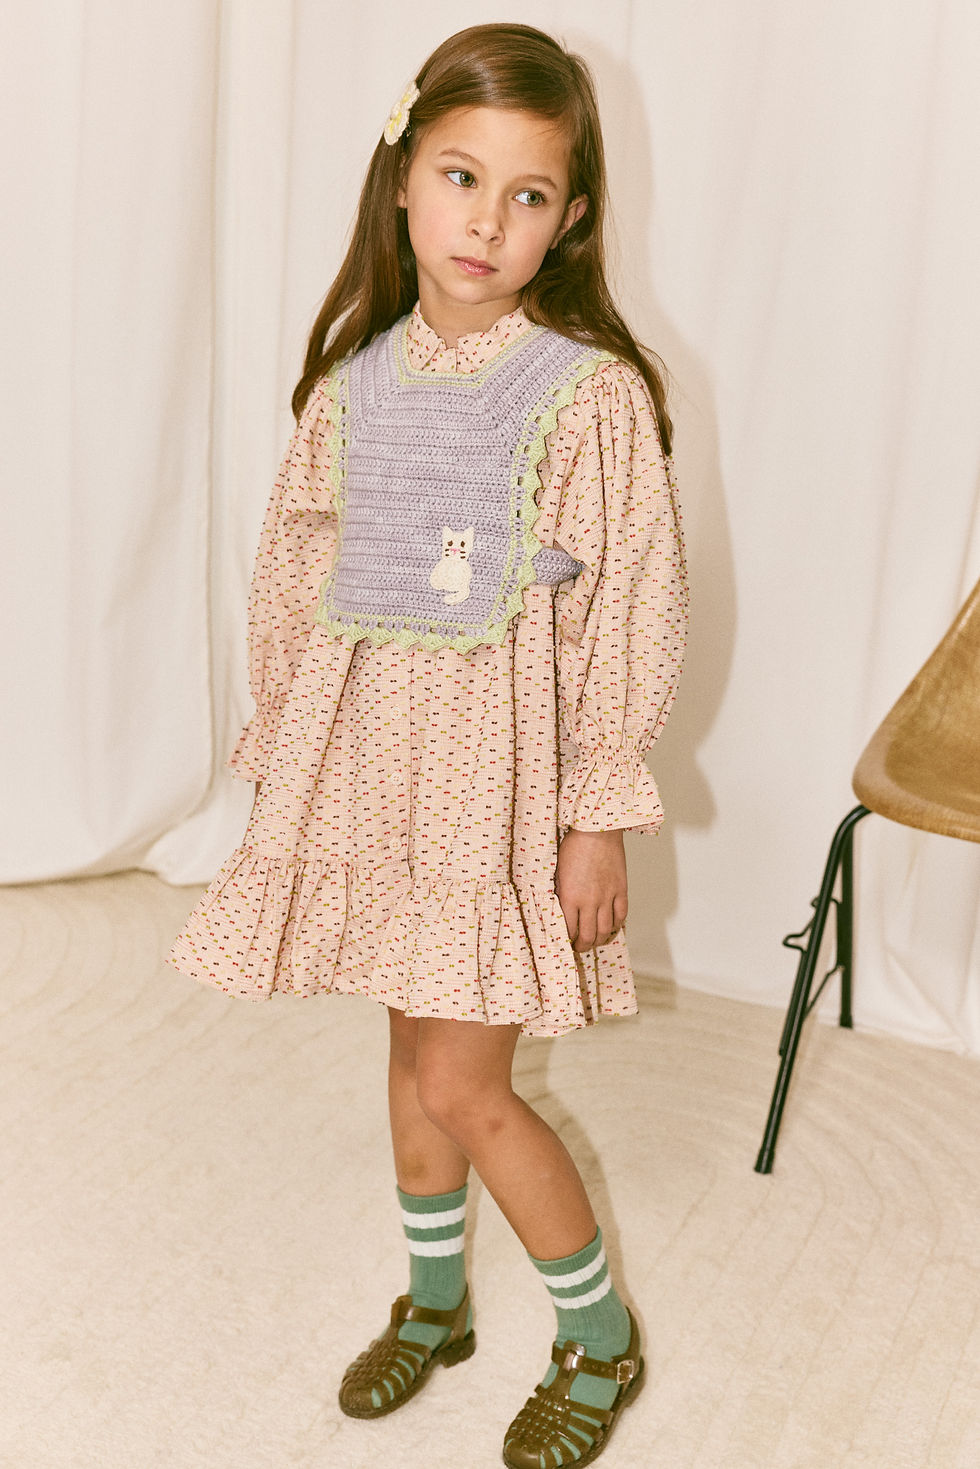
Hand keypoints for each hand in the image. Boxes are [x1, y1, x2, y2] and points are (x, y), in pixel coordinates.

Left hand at [555, 829, 627, 952]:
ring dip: (600, 940)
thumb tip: (559, 910)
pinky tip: (611, 928)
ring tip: (595, 941)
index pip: (568, 930)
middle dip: (582, 946)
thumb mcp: (558, 872)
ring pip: (606, 930)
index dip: (566, 940)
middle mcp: (590, 901)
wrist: (597, 830)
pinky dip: (617, 926)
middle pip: (588, 936)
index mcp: (570, 897)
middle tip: (579, 947)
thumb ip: (560, 893)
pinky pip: (621, 915)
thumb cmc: (574, 846)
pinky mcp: (621, 889)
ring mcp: (607, 896)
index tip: (563, 941)